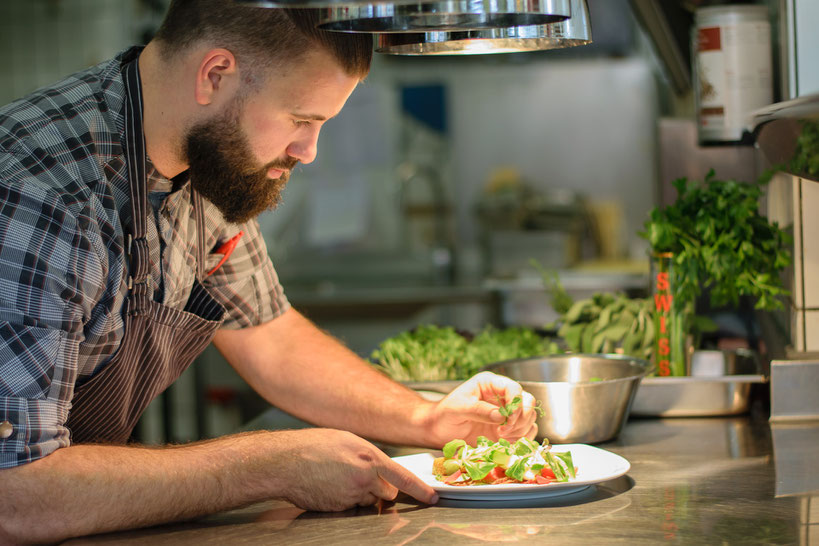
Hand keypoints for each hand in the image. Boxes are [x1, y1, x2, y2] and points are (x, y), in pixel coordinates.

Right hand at [274, 429, 437, 510]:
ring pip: (368, 500)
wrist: (286, 462)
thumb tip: (379, 469)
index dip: (420, 490)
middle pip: (387, 493)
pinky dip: (345, 500)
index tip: (432, 497)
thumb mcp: (348, 441)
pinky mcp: (340, 508)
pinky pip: (351, 507)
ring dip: (361, 494)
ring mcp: (352, 495)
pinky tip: (329, 486)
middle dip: (380, 489)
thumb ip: (369, 456)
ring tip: (338, 478)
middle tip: (358, 476)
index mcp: (370, 457)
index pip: (403, 477)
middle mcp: (365, 477)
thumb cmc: (313, 446)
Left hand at [426, 371, 537, 446]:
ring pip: (529, 417)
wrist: (439, 429)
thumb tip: (501, 416)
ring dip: (520, 429)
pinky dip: (522, 438)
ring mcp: (506, 413)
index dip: (515, 403)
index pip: (513, 388)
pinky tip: (506, 442)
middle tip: (504, 430)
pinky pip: (526, 432)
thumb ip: (479, 410)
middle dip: (520, 417)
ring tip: (501, 436)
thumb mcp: (459, 408)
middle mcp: (502, 397)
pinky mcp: (508, 429)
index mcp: (490, 384)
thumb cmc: (446, 413)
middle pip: (527, 402)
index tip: (507, 419)